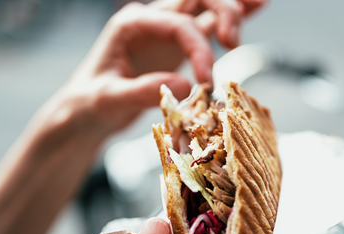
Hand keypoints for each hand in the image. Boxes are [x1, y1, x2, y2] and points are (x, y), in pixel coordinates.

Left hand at [54, 0, 267, 135]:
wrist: (86, 112)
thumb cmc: (89, 104)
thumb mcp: (107, 101)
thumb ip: (140, 92)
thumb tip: (184, 87)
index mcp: (131, 24)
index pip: (177, 23)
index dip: (198, 47)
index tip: (207, 79)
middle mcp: (151, 20)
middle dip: (222, 10)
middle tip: (233, 42)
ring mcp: (166, 29)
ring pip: (205, 4)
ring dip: (231, 9)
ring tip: (256, 12)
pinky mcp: (177, 44)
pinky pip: (208, 22)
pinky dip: (232, 14)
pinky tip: (257, 6)